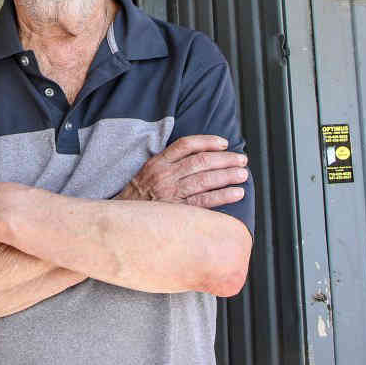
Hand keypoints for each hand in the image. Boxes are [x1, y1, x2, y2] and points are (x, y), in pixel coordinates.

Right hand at [117, 135, 247, 207]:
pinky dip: (223, 196)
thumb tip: (197, 158)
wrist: (122, 223)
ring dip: (228, 175)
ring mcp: (171, 193)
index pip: (185, 145)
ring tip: (243, 174)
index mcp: (157, 163)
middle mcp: (165, 175)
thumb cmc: (137, 199)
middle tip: (241, 159)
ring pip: (205, 179)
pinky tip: (237, 193)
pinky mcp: (177, 211)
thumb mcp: (146, 174)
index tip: (224, 143)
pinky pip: (205, 202)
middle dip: (224, 159)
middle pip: (200, 161)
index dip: (207, 141)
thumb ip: (167, 164)